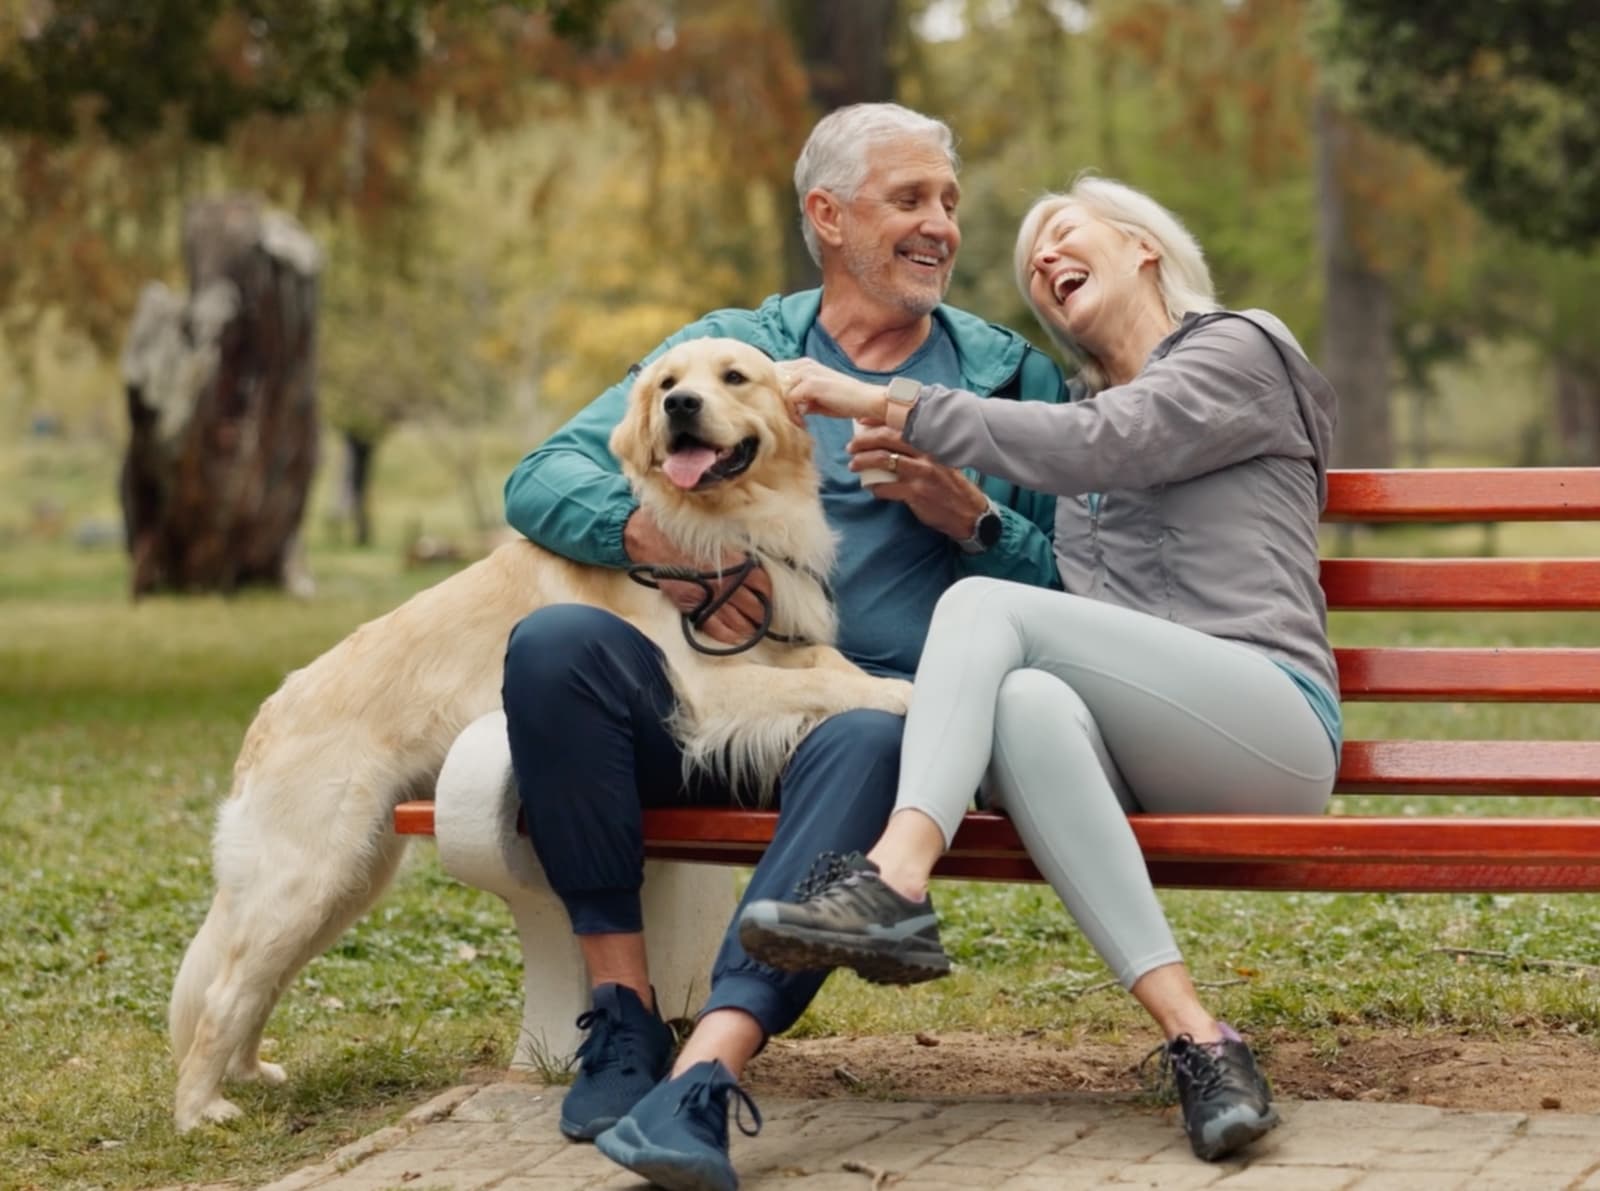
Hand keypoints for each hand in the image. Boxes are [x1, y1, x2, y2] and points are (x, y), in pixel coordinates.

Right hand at [623, 508, 773, 644]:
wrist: (653, 540)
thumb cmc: (686, 534)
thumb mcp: (719, 538)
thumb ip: (738, 554)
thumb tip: (755, 566)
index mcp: (736, 564)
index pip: (764, 587)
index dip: (769, 596)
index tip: (770, 599)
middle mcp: (726, 583)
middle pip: (755, 607)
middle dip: (762, 615)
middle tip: (765, 619)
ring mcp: (710, 598)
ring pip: (739, 622)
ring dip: (750, 628)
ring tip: (755, 630)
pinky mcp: (693, 607)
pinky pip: (717, 628)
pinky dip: (730, 636)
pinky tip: (737, 638)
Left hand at [780, 358, 886, 421]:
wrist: (867, 400)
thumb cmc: (845, 401)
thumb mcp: (817, 399)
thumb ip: (800, 399)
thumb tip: (785, 409)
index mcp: (805, 365)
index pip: (776, 374)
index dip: (774, 394)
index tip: (782, 412)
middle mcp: (804, 365)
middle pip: (774, 382)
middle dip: (777, 402)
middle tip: (789, 419)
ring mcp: (807, 373)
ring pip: (780, 391)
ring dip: (785, 410)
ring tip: (799, 422)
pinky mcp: (811, 384)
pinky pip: (790, 400)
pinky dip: (794, 415)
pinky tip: (804, 423)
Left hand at [848, 424, 990, 541]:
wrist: (969, 513)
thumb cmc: (951, 486)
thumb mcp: (940, 461)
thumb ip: (920, 451)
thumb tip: (891, 443)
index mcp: (931, 443)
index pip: (901, 425)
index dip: (877, 421)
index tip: (861, 421)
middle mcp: (926, 455)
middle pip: (888, 439)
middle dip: (864, 440)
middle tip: (851, 446)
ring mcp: (921, 474)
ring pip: (883, 460)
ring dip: (863, 462)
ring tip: (854, 465)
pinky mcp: (915, 494)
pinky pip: (886, 487)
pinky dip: (875, 487)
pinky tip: (871, 488)